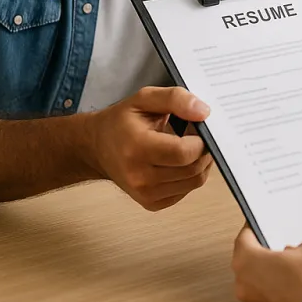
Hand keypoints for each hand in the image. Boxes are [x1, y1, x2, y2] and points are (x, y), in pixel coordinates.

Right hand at [84, 86, 213, 210]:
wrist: (98, 147)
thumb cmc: (121, 121)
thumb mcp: (145, 98)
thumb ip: (175, 99)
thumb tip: (204, 112)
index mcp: (136, 147)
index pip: (183, 153)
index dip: (201, 140)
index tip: (199, 127)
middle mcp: (139, 176)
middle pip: (192, 169)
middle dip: (203, 150)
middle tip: (196, 134)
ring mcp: (144, 193)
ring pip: (194, 182)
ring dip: (200, 163)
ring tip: (188, 145)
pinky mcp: (151, 203)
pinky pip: (186, 191)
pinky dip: (190, 175)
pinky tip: (179, 161)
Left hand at [231, 227, 301, 301]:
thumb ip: (295, 246)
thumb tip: (296, 253)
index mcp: (246, 260)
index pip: (243, 237)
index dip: (253, 229)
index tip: (257, 226)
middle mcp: (243, 282)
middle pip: (246, 260)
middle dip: (262, 253)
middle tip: (277, 248)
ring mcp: (252, 300)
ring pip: (254, 280)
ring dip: (267, 273)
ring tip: (289, 268)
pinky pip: (264, 294)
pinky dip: (273, 289)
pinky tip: (291, 285)